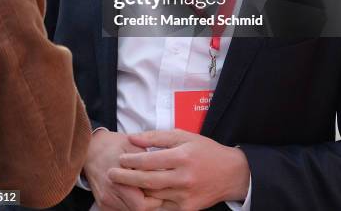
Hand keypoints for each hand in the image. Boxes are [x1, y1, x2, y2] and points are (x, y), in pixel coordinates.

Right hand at [83, 129, 161, 210]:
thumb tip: (164, 169)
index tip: (160, 187)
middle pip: (137, 210)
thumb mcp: (133, 145)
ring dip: (140, 204)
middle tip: (155, 188)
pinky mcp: (102, 203)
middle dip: (149, 202)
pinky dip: (130, 205)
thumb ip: (147, 160)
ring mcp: (105, 200)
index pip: (141, 204)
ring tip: (144, 188)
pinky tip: (134, 192)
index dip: (154, 198)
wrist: (91, 148)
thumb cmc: (114, 145)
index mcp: (117, 178)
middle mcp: (109, 193)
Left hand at [108, 129, 249, 210]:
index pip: (150, 160)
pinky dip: (148, 204)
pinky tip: (137, 197)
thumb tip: (133, 137)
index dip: (131, 160)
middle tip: (110, 174)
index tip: (119, 159)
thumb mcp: (183, 136)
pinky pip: (162, 208)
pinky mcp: (187, 209)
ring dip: (134, 192)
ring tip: (120, 186)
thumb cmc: (205, 150)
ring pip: (153, 197)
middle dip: (126, 178)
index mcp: (182, 157)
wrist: (230, 173)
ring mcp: (185, 196)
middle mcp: (183, 178)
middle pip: (148, 181)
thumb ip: (157, 137)